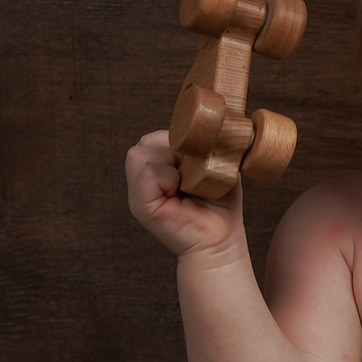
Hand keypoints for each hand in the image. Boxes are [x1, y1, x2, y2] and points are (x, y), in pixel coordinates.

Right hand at [126, 128, 245, 263]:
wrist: (222, 237)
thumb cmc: (220, 201)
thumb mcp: (213, 163)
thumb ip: (199, 143)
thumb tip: (198, 124)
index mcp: (158, 165)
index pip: (155, 137)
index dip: (178, 143)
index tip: (197, 163)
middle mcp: (143, 176)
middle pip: (146, 141)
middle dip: (174, 152)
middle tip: (192, 176)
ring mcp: (139, 191)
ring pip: (142, 153)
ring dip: (173, 166)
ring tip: (187, 185)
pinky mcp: (139, 205)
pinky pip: (149, 174)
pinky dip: (169, 179)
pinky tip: (179, 193)